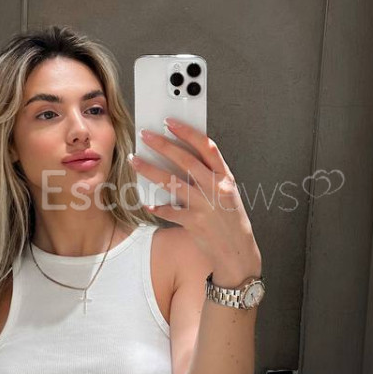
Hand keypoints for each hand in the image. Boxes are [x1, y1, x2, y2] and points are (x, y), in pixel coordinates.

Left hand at [131, 118, 260, 281]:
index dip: (187, 132)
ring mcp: (205, 206)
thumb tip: (181, 157)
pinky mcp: (194, 223)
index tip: (170, 122)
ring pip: (172, 182)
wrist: (237, 251)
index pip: (206, 147)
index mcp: (225, 177)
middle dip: (162, 145)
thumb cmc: (230, 219)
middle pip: (185, 160)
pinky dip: (157, 207)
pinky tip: (146, 203)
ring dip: (149, 170)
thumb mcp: (228, 192)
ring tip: (134, 160)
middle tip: (145, 136)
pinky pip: (169, 211)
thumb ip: (210, 175)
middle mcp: (216, 189)